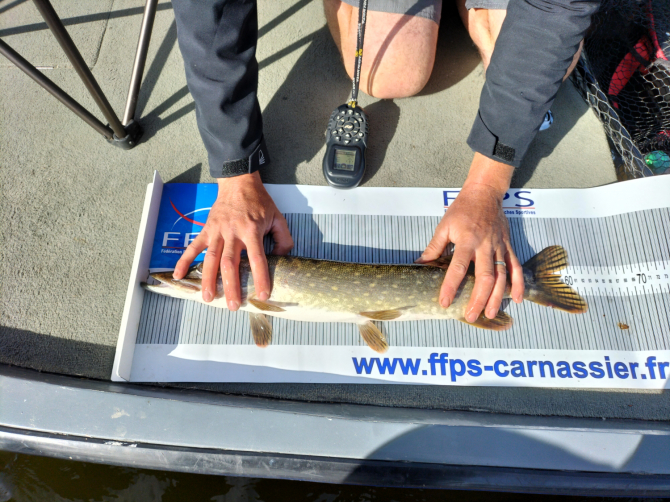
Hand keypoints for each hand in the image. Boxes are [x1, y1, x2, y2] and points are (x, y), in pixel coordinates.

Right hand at [173, 171, 292, 309]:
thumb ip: (283, 240)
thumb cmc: (259, 202)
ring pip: (211, 258)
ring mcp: (217, 231)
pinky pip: (193, 247)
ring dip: (208, 279)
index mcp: (251, 230)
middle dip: (231, 286)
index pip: (257, 258)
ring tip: (208, 298)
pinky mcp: (206, 230)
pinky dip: (184, 260)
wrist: (239, 183)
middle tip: (234, 305)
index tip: (263, 294)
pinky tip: (178, 275)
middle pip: (230, 263)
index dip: (261, 277)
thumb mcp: (278, 218)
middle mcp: (232, 232)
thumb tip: (282, 260)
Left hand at [416, 153, 523, 320]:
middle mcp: (485, 246)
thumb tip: (420, 264)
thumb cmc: (462, 210)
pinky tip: (516, 299)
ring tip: (489, 313)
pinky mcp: (508, 246)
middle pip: (484, 277)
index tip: (445, 301)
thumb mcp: (444, 226)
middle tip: (470, 316)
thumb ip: (434, 247)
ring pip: (502, 276)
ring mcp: (499, 247)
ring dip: (497, 297)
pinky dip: (518, 284)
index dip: (451, 286)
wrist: (484, 193)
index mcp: (466, 240)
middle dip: (478, 299)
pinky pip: (516, 267)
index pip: (457, 268)